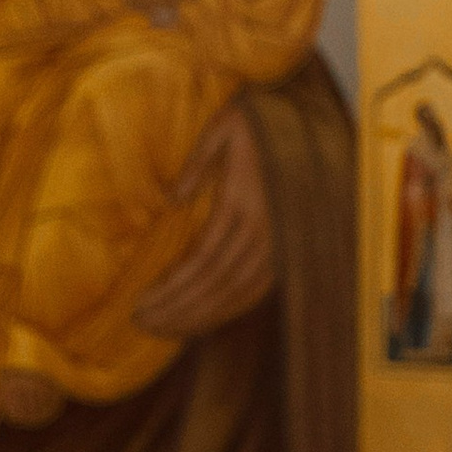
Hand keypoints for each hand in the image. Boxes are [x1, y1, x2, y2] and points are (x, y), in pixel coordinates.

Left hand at [135, 107, 279, 336]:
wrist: (310, 124)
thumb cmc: (259, 123)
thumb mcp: (224, 127)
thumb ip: (197, 162)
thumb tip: (173, 200)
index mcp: (244, 204)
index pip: (203, 261)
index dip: (171, 289)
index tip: (141, 303)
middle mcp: (264, 233)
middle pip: (216, 286)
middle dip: (178, 310)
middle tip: (143, 322)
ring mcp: (277, 246)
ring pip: (236, 295)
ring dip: (198, 317)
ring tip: (163, 328)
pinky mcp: (284, 252)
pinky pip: (254, 291)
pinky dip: (225, 310)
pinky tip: (199, 319)